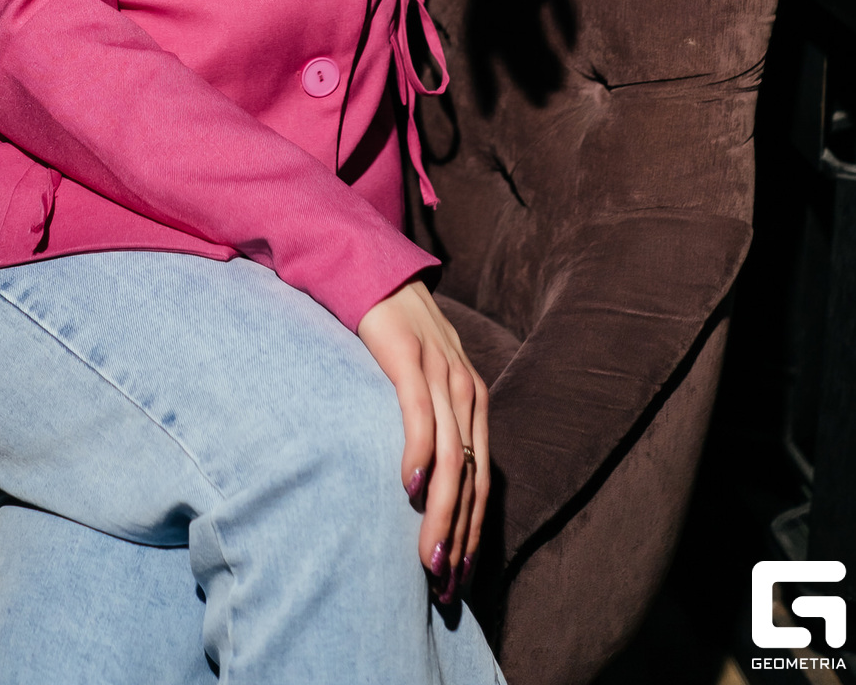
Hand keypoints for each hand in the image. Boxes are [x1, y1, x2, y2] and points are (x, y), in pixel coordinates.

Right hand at [358, 280, 489, 598]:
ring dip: (442, 512)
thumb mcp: (422, 377)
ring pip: (450, 456)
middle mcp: (466, 389)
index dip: (473, 532)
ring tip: (429, 557)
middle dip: (461, 537)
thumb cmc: (392, 331)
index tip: (460, 579)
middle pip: (472, 476)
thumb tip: (425, 479)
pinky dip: (419, 452)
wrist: (373, 269)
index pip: (481, 479)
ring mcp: (440, 371)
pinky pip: (419, 412)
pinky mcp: (409, 356)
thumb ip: (431, 419)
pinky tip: (411, 487)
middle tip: (445, 586)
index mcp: (472, 399)